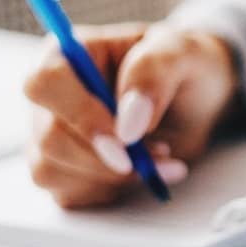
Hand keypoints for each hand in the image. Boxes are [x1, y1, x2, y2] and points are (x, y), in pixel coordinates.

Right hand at [24, 22, 238, 207]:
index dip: (81, 116)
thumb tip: (128, 124)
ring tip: (161, 157)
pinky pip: (68, 193)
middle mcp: (53, 95)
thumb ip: (153, 75)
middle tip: (162, 153)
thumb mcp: (182, 53)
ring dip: (113, 177)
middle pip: (49, 137)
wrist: (199, 99)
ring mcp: (53, 133)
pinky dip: (111, 191)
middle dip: (107, 158)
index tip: (126, 140)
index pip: (46, 84)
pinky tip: (143, 173)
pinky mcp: (65, 168)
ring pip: (52, 170)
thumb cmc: (186, 66)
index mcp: (70, 53)